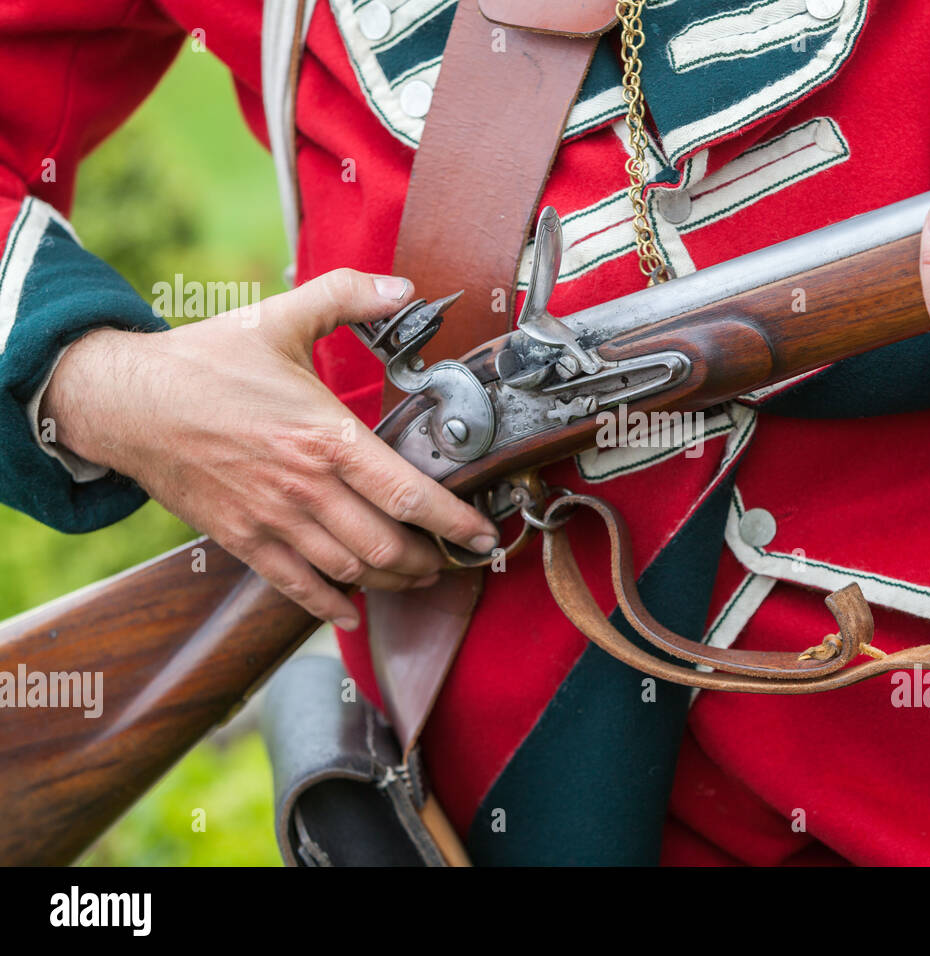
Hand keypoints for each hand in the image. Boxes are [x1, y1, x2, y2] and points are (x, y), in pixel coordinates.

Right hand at [41, 268, 499, 628]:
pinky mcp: (242, 539)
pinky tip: (352, 610)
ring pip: (350, 571)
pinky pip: (295, 586)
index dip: (455, 522)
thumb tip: (405, 287)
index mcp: (325, 436)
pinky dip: (330, 605)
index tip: (485, 533)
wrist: (125, 400)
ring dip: (392, 580)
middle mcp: (304, 486)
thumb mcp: (280, 318)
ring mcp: (272, 519)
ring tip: (417, 574)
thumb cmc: (206, 361)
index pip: (407, 494)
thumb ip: (348, 297)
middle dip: (430, 559)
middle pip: (386, 546)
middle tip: (453, 556)